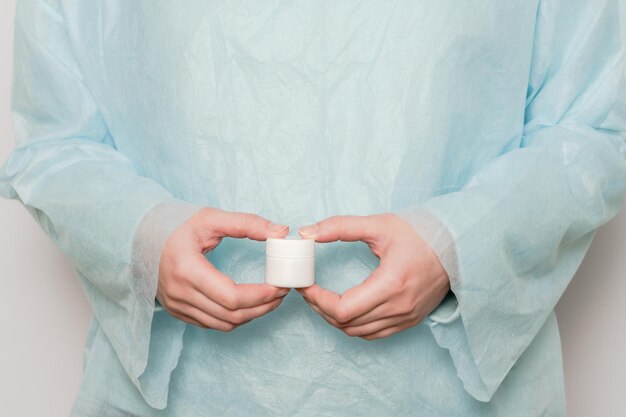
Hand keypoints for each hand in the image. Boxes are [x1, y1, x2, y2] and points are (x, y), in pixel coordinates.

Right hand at [157, 207, 290, 330]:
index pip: (232, 296)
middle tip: (282, 291)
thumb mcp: (211, 218)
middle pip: (231, 315)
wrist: (142, 238)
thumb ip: (247, 223)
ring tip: (271, 299)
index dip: (261, 295)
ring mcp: (177, 306)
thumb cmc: (177, 226)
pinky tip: (249, 304)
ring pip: (224, 324)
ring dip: (252, 315)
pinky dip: (235, 318)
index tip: (280, 285)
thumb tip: (280, 232)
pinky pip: (213, 324)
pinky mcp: (178, 312)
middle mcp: (180, 293)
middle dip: (263, 306)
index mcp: (187, 269)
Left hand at [296, 213, 449, 339]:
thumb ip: (340, 227)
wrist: (456, 246)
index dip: (317, 300)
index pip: (342, 309)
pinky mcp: (410, 320)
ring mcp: (405, 317)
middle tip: (309, 290)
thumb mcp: (378, 224)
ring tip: (322, 299)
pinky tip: (346, 310)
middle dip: (320, 308)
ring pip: (358, 333)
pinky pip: (374, 334)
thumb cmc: (419, 234)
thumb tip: (307, 233)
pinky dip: (354, 326)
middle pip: (346, 323)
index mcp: (390, 283)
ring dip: (335, 319)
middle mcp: (399, 306)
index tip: (306, 285)